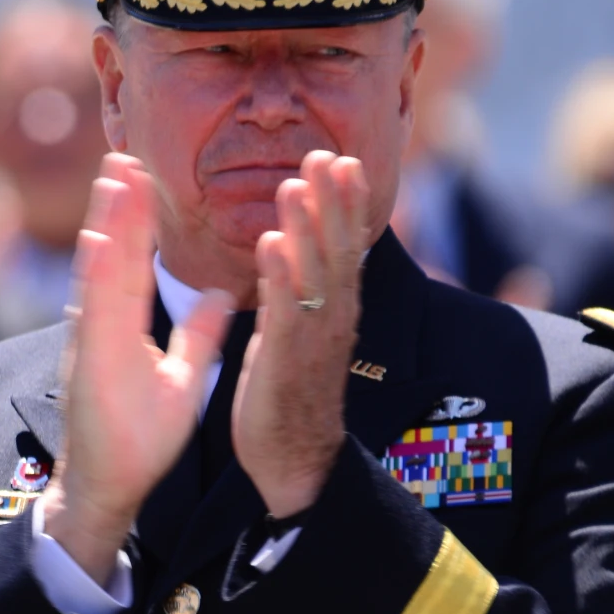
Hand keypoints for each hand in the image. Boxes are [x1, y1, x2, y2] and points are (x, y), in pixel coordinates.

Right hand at [43, 154, 234, 583]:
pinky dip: (96, 275)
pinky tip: (102, 238)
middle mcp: (104, 324)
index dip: (141, 219)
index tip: (144, 176)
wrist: (110, 486)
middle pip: (114, 252)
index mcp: (125, 325)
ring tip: (113, 176)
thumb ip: (197, 335)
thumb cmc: (138, 438)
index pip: (136, 261)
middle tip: (124, 153)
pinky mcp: (90, 362)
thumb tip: (218, 296)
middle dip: (119, 203)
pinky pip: (95, 311)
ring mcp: (93, 340)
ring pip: (100, 270)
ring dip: (106, 222)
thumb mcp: (182, 377)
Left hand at [234, 151, 367, 518]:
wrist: (294, 460)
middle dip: (333, 201)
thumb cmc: (290, 393)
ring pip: (315, 274)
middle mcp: (334, 318)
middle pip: (338, 250)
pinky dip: (279, 276)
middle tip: (326, 153)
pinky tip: (268, 243)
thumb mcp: (298, 332)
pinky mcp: (288, 361)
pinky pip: (285, 312)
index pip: (345, 247)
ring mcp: (314, 339)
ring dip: (305, 227)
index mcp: (335, 310)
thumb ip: (299, 290)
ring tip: (294, 183)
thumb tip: (294, 249)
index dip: (345, 203)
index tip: (340, 159)